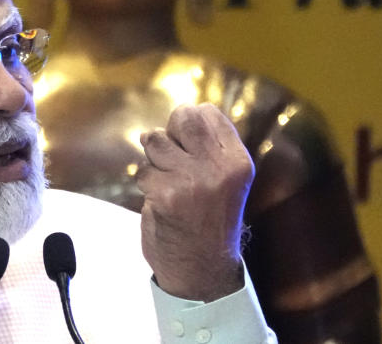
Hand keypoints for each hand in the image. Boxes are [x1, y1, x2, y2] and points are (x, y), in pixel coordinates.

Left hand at [135, 102, 253, 300]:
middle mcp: (219, 168)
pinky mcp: (166, 195)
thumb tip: (185, 111)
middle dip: (169, 131)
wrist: (203, 269)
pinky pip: (143, 171)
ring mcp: (192, 181)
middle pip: (183, 118)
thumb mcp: (226, 180)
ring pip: (155, 141)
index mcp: (238, 162)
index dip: (190, 122)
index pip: (208, 113)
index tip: (186, 141)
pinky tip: (160, 200)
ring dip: (154, 159)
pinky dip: (146, 183)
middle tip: (171, 154)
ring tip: (167, 179)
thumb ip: (211, 147)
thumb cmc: (210, 220)